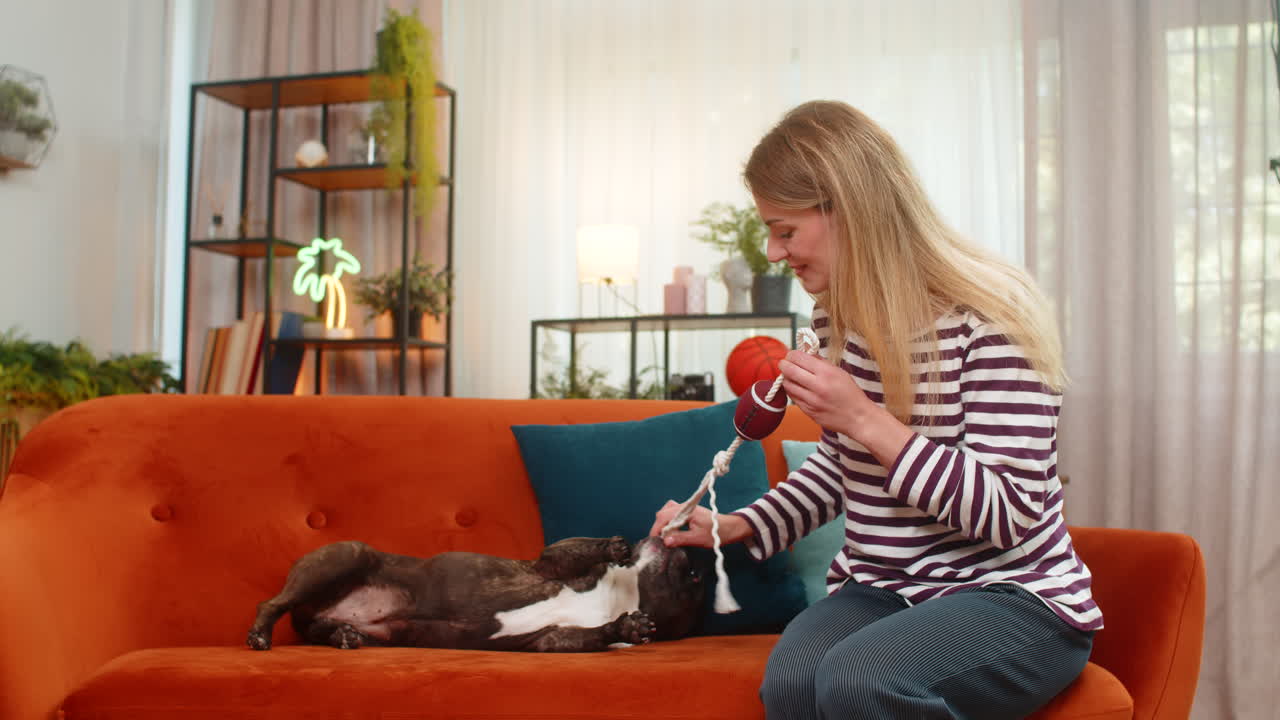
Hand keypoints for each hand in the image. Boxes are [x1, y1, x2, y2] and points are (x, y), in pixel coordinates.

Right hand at [649, 500, 751, 547]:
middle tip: (661, 540)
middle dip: (659, 526)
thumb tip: (665, 541)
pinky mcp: (688, 512)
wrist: (730, 528)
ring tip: (666, 536)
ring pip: (667, 511)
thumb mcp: (698, 538)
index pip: (664, 516)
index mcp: (687, 511)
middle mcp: (685, 506)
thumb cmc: (717, 533)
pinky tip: (673, 531)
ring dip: (664, 523)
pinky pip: (673, 513)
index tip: (654, 541)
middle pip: (663, 512)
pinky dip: (669, 521)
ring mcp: (686, 508)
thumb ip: (681, 538)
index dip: (656, 529)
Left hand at [779, 350, 915, 467]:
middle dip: (784, 364)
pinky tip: (798, 388)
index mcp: (826, 373)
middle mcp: (817, 387)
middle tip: (784, 363)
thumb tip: (805, 353)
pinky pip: (793, 398)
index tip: (791, 355)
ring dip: (786, 378)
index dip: (792, 354)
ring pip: (787, 385)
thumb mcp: (839, 372)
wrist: (858, 418)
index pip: (799, 358)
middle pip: (789, 371)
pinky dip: (792, 391)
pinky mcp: (808, 412)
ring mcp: (811, 401)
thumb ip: (820, 362)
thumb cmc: (851, 394)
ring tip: (792, 376)